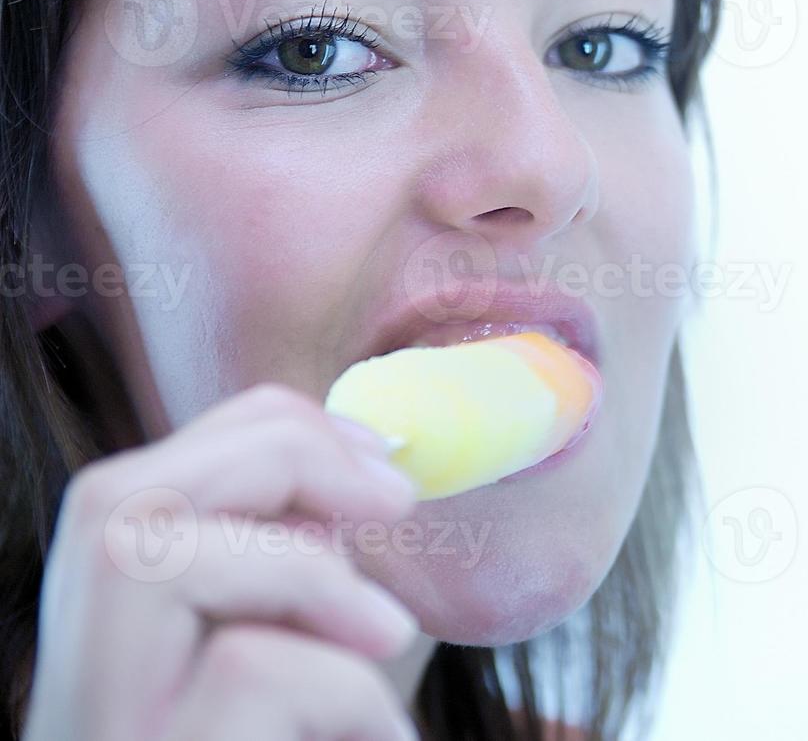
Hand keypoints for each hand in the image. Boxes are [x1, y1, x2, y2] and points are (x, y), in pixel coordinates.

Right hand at [21, 383, 422, 740]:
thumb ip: (301, 562)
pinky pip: (251, 669)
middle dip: (287, 459)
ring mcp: (91, 716)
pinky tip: (382, 738)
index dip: (277, 433)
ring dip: (313, 579)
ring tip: (388, 643)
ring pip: (168, 562)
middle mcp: (74, 669)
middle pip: (131, 494)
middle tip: (398, 501)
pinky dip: (352, 696)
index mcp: (109, 624)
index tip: (379, 458)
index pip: (156, 474)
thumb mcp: (302, 646)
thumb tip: (367, 466)